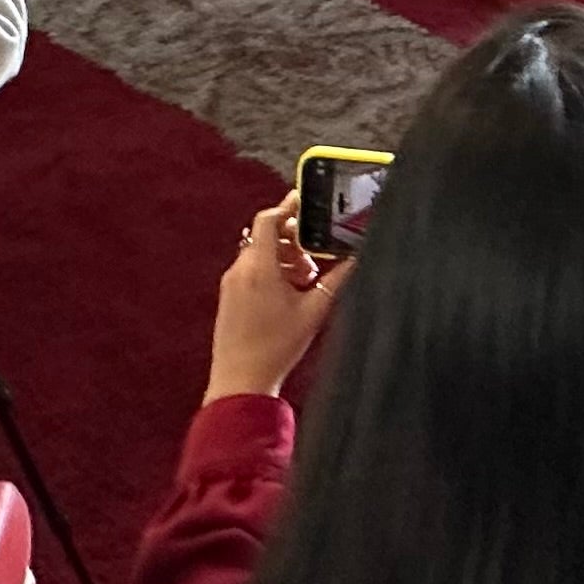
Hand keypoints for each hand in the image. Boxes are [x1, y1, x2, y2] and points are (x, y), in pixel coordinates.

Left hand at [204, 197, 348, 403]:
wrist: (241, 381)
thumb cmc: (276, 347)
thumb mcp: (315, 311)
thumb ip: (337, 281)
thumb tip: (355, 260)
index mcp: (259, 267)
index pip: (269, 219)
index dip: (288, 206)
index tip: (305, 202)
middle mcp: (240, 270)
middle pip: (266, 236)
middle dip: (293, 240)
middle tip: (313, 258)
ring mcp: (231, 284)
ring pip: (259, 255)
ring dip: (283, 258)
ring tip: (305, 280)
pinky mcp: (228, 297)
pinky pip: (250, 271)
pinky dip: (270, 271)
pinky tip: (289, 294)